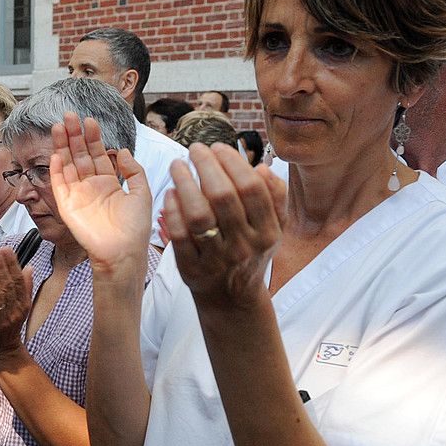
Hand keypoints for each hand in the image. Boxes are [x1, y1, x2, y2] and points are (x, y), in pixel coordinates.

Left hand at [0, 247, 33, 361]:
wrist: (3, 352)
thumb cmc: (9, 326)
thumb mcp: (22, 306)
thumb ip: (26, 287)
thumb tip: (30, 268)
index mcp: (22, 303)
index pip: (18, 280)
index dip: (13, 264)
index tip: (6, 248)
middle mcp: (14, 310)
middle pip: (9, 285)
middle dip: (2, 267)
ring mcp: (2, 319)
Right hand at [49, 112, 150, 276]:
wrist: (123, 252)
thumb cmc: (135, 228)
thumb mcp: (142, 193)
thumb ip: (133, 170)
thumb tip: (122, 149)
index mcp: (108, 183)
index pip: (97, 154)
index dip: (93, 137)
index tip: (90, 120)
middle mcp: (91, 186)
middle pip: (79, 155)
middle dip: (74, 135)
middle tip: (69, 115)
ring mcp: (77, 195)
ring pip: (67, 165)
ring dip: (62, 146)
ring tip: (59, 125)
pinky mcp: (66, 206)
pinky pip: (59, 184)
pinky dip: (56, 169)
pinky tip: (56, 153)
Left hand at [160, 143, 285, 308]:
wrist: (232, 298)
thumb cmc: (251, 252)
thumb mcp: (274, 229)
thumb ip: (275, 197)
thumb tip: (262, 167)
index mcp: (267, 232)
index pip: (251, 188)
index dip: (233, 162)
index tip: (218, 147)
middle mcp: (244, 246)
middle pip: (224, 196)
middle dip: (207, 166)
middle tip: (195, 149)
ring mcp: (217, 259)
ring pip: (199, 215)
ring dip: (185, 184)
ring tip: (178, 165)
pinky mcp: (192, 269)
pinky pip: (179, 235)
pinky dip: (172, 211)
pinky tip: (170, 193)